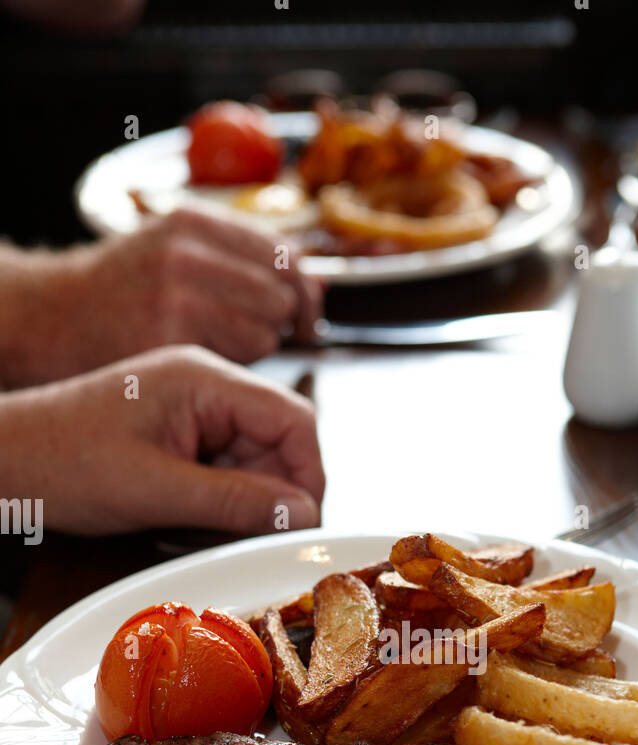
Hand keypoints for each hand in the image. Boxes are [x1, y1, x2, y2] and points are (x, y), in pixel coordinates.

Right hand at [0, 208, 322, 386]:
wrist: (57, 318)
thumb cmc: (124, 291)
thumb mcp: (177, 249)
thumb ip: (243, 260)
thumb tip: (317, 285)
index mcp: (193, 222)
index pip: (284, 253)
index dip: (303, 290)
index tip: (306, 315)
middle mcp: (188, 253)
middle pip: (281, 296)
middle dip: (277, 322)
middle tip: (247, 335)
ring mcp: (179, 297)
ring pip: (267, 332)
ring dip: (255, 348)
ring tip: (215, 343)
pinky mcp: (174, 340)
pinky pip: (241, 360)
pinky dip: (233, 367)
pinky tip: (202, 358)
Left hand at [0, 345, 324, 534]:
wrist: (5, 459)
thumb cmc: (64, 462)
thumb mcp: (157, 491)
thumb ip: (237, 501)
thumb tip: (303, 513)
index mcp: (206, 379)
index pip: (294, 418)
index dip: (308, 474)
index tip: (302, 524)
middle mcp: (207, 385)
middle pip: (278, 441)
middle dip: (270, 494)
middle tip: (243, 536)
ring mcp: (193, 408)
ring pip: (253, 460)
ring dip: (241, 502)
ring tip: (197, 526)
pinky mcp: (180, 433)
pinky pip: (224, 469)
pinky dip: (216, 502)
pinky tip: (184, 519)